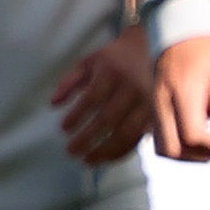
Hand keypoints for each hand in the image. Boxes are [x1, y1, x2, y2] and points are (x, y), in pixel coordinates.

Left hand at [52, 29, 155, 165]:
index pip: (93, 97)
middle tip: (71, 151)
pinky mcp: (155, 114)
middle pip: (109, 118)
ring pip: (127, 132)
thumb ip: (69, 82)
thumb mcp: (87, 63)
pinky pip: (139, 137)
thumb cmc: (112, 59)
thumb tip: (53, 104)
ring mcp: (147, 102)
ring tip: (87, 160)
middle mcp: (131, 87)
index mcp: (112, 72)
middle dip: (88, 138)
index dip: (78, 115)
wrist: (149, 49)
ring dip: (106, 150)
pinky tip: (107, 158)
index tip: (63, 129)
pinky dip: (122, 151)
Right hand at [149, 32, 209, 162]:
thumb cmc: (209, 43)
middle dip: (199, 155)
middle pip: (172, 151)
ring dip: (187, 153)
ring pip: (162, 148)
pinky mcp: (154, 106)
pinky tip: (195, 130)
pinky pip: (160, 137)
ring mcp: (155, 105)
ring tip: (207, 138)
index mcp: (183, 91)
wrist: (179, 24)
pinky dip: (179, 144)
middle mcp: (163, 101)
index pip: (192, 136)